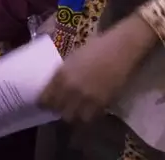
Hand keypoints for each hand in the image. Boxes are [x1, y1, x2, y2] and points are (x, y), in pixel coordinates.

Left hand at [38, 13, 157, 123]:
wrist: (120, 49)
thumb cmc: (96, 47)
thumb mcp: (73, 57)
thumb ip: (63, 72)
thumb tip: (54, 84)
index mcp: (61, 74)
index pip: (45, 98)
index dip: (43, 103)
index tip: (44, 104)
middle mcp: (71, 88)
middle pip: (57, 110)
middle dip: (57, 110)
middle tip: (59, 107)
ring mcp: (86, 97)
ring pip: (72, 117)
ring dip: (72, 115)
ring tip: (74, 110)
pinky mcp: (102, 103)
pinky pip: (89, 117)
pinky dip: (87, 115)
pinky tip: (87, 110)